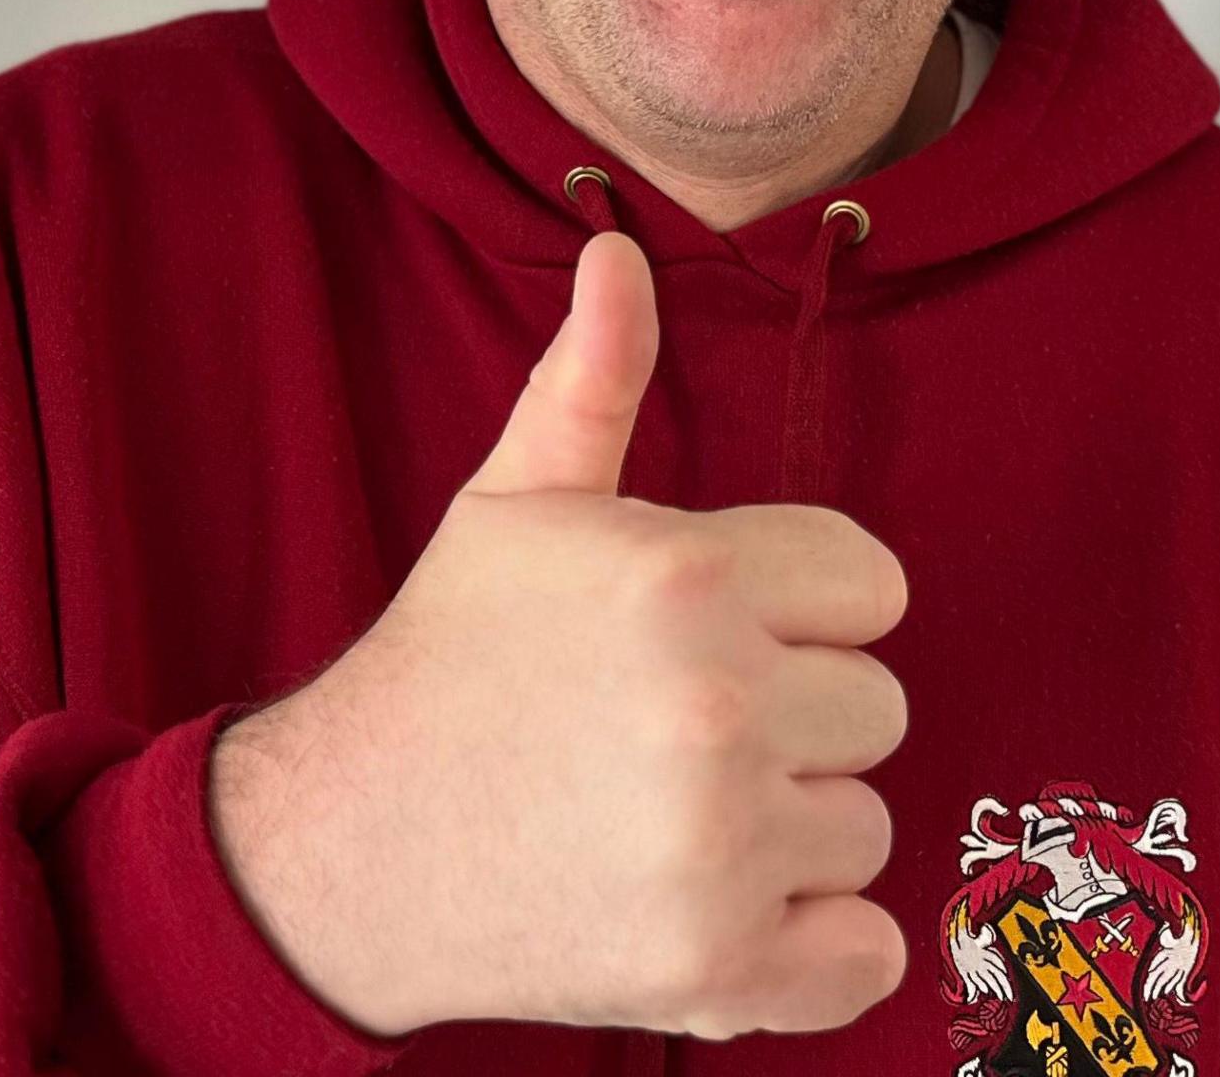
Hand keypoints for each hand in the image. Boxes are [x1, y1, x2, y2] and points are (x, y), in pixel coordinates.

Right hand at [207, 231, 912, 1038]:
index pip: (873, 587)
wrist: (342, 850)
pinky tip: (716, 908)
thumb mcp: (513, 506)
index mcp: (687, 575)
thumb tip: (619, 248)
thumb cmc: (447, 666)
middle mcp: (716, 704)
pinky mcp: (716, 971)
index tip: (713, 637)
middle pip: (877, 707)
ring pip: (863, 825)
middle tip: (672, 735)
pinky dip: (810, 949)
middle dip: (792, 720)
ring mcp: (719, 846)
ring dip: (789, 832)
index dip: (799, 612)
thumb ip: (594, 380)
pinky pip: (864, 954)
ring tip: (671, 816)